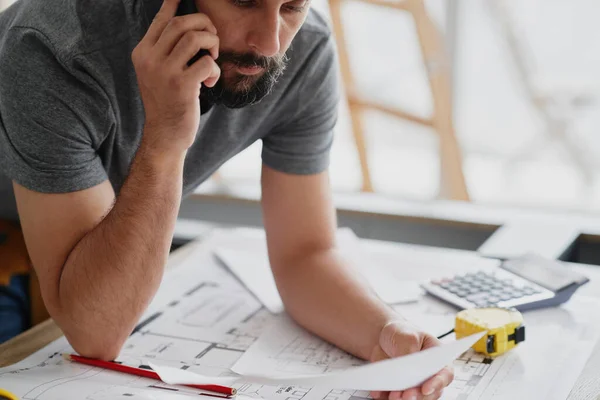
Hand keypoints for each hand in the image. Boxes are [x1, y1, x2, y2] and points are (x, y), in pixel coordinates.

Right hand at [131, 0, 220, 153]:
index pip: (161, 20)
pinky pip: (206, 62)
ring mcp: (164, 72)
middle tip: (212, 41)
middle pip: (181, 23)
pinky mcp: (181, 86)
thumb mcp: (157, 73)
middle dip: (204, 25)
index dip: (173, 4)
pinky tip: (210, 82)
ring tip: (212, 58)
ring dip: (211, 43)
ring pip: (194, 38)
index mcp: (142, 53)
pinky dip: (214, 69)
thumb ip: (165, 51)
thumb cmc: (167, 102)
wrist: (165, 135)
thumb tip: (181, 24)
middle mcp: (149, 59)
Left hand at [369, 320, 453, 399]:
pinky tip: (379, 392)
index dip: (437, 383)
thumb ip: (409, 351)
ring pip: (414, 398)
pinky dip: (386, 397)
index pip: (444, 374)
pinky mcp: (399, 390)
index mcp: (437, 359)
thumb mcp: (407, 336)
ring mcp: (414, 385)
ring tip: (392, 395)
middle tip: (406, 395)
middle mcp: (428, 376)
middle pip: (430, 393)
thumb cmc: (402, 334)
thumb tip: (407, 367)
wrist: (384, 338)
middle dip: (418, 396)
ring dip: (402, 399)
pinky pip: (392, 397)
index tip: (425, 388)